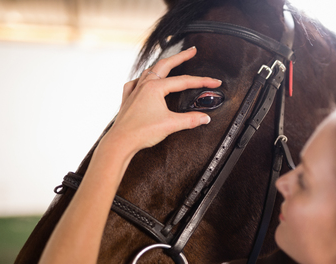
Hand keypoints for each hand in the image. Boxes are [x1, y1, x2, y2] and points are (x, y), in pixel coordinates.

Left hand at [101, 46, 221, 157]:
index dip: (202, 81)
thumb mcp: (171, 125)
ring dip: (162, 65)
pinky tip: (144, 81)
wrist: (120, 141)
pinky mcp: (129, 99)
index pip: (184, 81)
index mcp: (155, 87)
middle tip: (192, 50)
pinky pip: (136, 82)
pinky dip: (143, 79)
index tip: (214, 81)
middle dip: (180, 56)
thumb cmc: (141, 132)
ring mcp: (135, 90)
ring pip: (150, 71)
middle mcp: (144, 85)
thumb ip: (190, 120)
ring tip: (171, 62)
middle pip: (165, 64)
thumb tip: (204, 118)